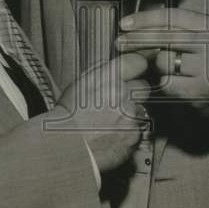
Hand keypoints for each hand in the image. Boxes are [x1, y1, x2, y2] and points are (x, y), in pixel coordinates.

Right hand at [55, 54, 150, 173]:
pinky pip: (138, 131)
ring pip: (141, 110)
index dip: (137, 67)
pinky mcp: (135, 137)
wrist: (65, 145)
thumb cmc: (68, 115)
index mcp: (109, 77)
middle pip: (142, 87)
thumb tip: (118, 68)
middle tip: (117, 102)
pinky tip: (111, 134)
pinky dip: (128, 133)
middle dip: (134, 93)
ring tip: (109, 122)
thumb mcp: (81, 83)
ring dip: (130, 114)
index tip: (136, 71)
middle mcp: (123, 94)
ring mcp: (131, 116)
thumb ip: (104, 72)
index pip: (137, 63)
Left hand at [115, 7, 208, 122]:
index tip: (123, 24)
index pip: (172, 16)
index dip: (144, 18)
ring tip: (166, 71)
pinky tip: (172, 86)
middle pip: (164, 37)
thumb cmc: (208, 62)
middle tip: (119, 43)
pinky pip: (166, 83)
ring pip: (163, 61)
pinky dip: (163, 84)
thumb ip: (176, 28)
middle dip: (136, 39)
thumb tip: (135, 22)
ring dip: (156, 67)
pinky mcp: (201, 90)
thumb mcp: (201, 38)